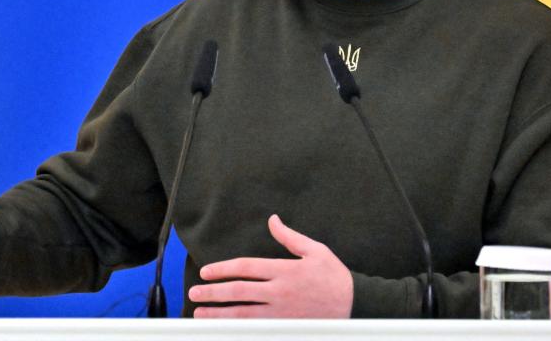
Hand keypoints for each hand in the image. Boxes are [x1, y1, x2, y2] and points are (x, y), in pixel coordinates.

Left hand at [189, 214, 352, 317]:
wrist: (356, 306)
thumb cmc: (335, 277)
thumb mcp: (315, 250)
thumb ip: (290, 237)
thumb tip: (272, 220)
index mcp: (284, 270)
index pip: (246, 268)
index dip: (222, 269)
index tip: (206, 272)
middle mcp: (279, 293)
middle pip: (239, 292)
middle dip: (213, 293)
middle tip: (194, 294)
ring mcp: (281, 314)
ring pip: (244, 315)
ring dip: (219, 315)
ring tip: (200, 314)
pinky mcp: (285, 327)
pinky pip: (257, 329)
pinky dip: (240, 329)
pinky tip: (225, 329)